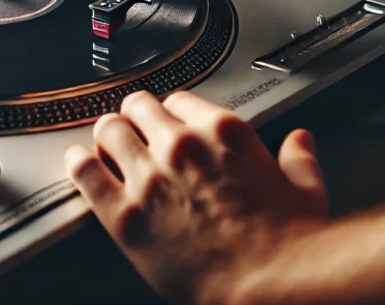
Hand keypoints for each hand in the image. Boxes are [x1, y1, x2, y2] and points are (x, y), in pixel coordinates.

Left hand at [65, 91, 327, 304]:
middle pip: (137, 106)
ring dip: (107, 136)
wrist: (267, 288)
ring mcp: (149, 178)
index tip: (169, 123)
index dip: (171, 112)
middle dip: (135, 117)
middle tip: (133, 130)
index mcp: (223, 133)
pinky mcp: (125, 214)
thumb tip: (299, 143)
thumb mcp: (305, 191)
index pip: (179, 99)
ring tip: (106, 146)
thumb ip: (298, 159)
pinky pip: (86, 172)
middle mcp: (181, 146)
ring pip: (107, 129)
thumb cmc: (288, 246)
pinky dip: (79, 163)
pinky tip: (80, 163)